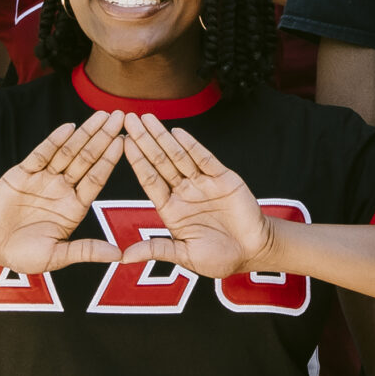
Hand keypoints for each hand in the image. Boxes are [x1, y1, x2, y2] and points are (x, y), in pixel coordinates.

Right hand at [0, 114, 127, 272]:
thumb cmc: (22, 254)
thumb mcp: (56, 256)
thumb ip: (85, 251)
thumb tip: (119, 255)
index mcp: (74, 206)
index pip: (97, 178)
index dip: (110, 161)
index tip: (125, 143)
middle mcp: (62, 189)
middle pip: (87, 159)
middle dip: (104, 138)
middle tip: (121, 117)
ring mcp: (43, 179)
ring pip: (68, 152)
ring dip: (85, 133)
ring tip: (102, 115)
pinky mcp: (22, 173)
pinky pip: (41, 154)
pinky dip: (54, 141)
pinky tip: (69, 128)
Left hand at [117, 115, 277, 276]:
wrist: (253, 252)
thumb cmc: (218, 258)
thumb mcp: (184, 255)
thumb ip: (156, 249)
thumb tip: (123, 257)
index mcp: (170, 208)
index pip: (149, 179)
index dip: (136, 161)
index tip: (121, 143)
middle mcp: (183, 191)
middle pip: (159, 161)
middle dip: (144, 140)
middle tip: (129, 118)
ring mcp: (203, 183)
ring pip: (179, 155)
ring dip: (163, 137)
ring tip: (147, 118)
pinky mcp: (223, 179)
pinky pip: (205, 159)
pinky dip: (192, 145)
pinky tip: (177, 132)